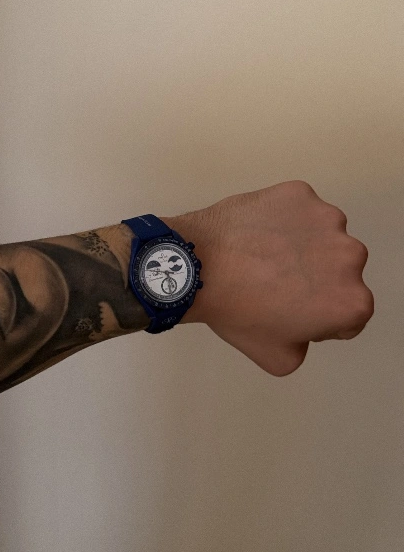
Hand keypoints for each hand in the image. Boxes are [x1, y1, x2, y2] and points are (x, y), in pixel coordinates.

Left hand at [166, 181, 373, 375]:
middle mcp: (351, 255)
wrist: (199, 266)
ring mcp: (327, 218)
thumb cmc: (237, 313)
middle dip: (316, 279)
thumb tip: (305, 325)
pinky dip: (284, 219)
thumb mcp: (280, 358)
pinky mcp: (301, 193)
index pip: (349, 314)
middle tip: (275, 285)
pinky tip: (257, 233)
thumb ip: (307, 346)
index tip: (292, 313)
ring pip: (322, 237)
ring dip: (303, 246)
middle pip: (340, 271)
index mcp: (353, 301)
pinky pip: (298, 210)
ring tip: (263, 257)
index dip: (320, 319)